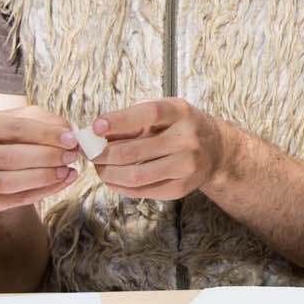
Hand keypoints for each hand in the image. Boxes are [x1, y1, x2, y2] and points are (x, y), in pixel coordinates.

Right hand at [0, 98, 79, 211]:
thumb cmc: (12, 130)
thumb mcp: (27, 117)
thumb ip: (49, 122)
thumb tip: (70, 136)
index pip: (14, 128)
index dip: (46, 134)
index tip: (71, 139)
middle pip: (9, 158)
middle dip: (46, 158)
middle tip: (72, 156)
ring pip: (8, 183)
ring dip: (44, 178)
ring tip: (68, 170)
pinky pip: (13, 201)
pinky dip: (41, 193)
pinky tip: (60, 183)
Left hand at [95, 97, 231, 202]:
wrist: (216, 150)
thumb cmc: (179, 126)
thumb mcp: (163, 112)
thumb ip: (132, 119)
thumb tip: (96, 133)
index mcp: (180, 113)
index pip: (148, 115)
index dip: (119, 121)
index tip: (95, 126)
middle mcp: (187, 139)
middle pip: (134, 151)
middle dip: (102, 153)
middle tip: (88, 152)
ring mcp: (186, 166)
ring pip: (135, 176)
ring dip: (107, 173)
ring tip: (97, 166)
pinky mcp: (181, 188)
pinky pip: (141, 191)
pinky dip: (119, 186)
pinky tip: (112, 178)